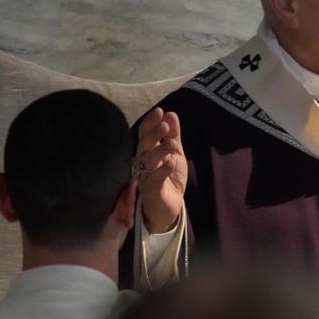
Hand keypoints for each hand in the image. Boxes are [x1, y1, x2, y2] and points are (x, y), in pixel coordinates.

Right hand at [136, 108, 187, 232]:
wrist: (170, 207)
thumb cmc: (168, 179)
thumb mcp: (175, 154)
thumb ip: (173, 135)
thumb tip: (171, 114)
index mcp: (148, 152)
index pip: (145, 134)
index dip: (150, 122)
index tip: (160, 111)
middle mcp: (143, 163)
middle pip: (143, 145)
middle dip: (153, 134)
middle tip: (164, 126)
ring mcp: (145, 177)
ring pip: (147, 161)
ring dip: (160, 150)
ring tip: (173, 145)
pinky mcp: (150, 191)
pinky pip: (153, 179)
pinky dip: (162, 170)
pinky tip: (170, 163)